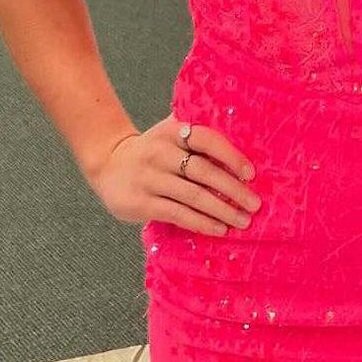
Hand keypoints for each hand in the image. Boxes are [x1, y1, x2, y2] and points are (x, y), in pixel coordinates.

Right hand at [88, 112, 261, 235]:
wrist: (107, 164)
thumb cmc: (151, 150)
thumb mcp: (168, 133)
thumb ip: (196, 133)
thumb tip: (242, 132)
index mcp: (171, 132)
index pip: (206, 139)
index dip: (231, 156)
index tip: (251, 174)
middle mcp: (159, 153)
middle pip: (203, 171)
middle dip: (233, 189)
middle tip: (255, 204)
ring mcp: (149, 178)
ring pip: (193, 196)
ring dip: (222, 210)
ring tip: (242, 221)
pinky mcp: (142, 202)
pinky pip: (178, 214)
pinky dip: (202, 222)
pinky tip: (219, 229)